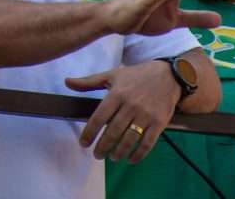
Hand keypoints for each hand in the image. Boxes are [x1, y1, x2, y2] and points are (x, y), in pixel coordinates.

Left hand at [65, 60, 180, 162]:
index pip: (99, 117)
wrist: (168, 76)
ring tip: (112, 157)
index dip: (89, 133)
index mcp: (116, 94)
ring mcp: (146, 115)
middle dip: (102, 146)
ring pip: (129, 140)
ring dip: (118, 152)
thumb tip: (66, 82)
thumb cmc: (136, 76)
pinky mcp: (159, 123)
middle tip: (96, 155)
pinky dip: (138, 154)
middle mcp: (130, 105)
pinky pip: (147, 143)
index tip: (83, 143)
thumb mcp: (111, 75)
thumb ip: (88, 82)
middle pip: (113, 132)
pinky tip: (130, 159)